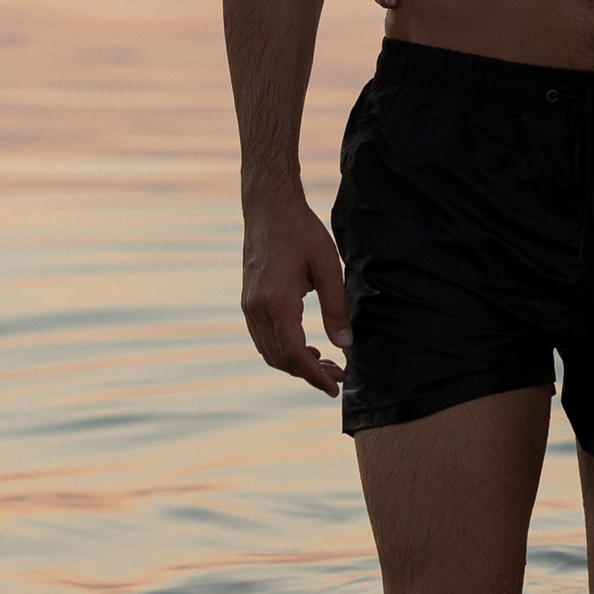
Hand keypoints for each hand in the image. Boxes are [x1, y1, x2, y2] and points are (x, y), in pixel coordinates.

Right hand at [240, 185, 352, 391]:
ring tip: (325, 363)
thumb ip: (336, 307)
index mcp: (277, 302)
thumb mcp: (327, 266)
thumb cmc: (302, 232)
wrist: (268, 207)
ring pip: (269, 352)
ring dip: (295, 364)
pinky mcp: (248, 301)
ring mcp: (249, 306)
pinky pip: (263, 338)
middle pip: (280, 359)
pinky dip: (283, 349)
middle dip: (308, 373)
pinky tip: (306, 345)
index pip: (294, 355)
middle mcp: (257, 309)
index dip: (314, 376)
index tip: (335, 387)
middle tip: (338, 375)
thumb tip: (345, 345)